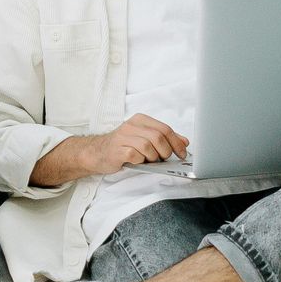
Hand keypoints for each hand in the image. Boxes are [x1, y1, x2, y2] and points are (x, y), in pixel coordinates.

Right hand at [30, 116, 189, 186]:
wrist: (96, 153)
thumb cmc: (122, 146)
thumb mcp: (144, 138)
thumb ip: (165, 138)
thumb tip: (185, 142)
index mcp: (140, 120)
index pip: (165, 128)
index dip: (177, 142)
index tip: (183, 153)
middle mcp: (131, 125)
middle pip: (158, 137)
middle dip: (166, 151)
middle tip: (164, 159)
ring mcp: (123, 137)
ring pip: (149, 147)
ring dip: (153, 158)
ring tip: (149, 161)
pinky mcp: (117, 150)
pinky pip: (136, 156)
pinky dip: (140, 161)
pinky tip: (137, 162)